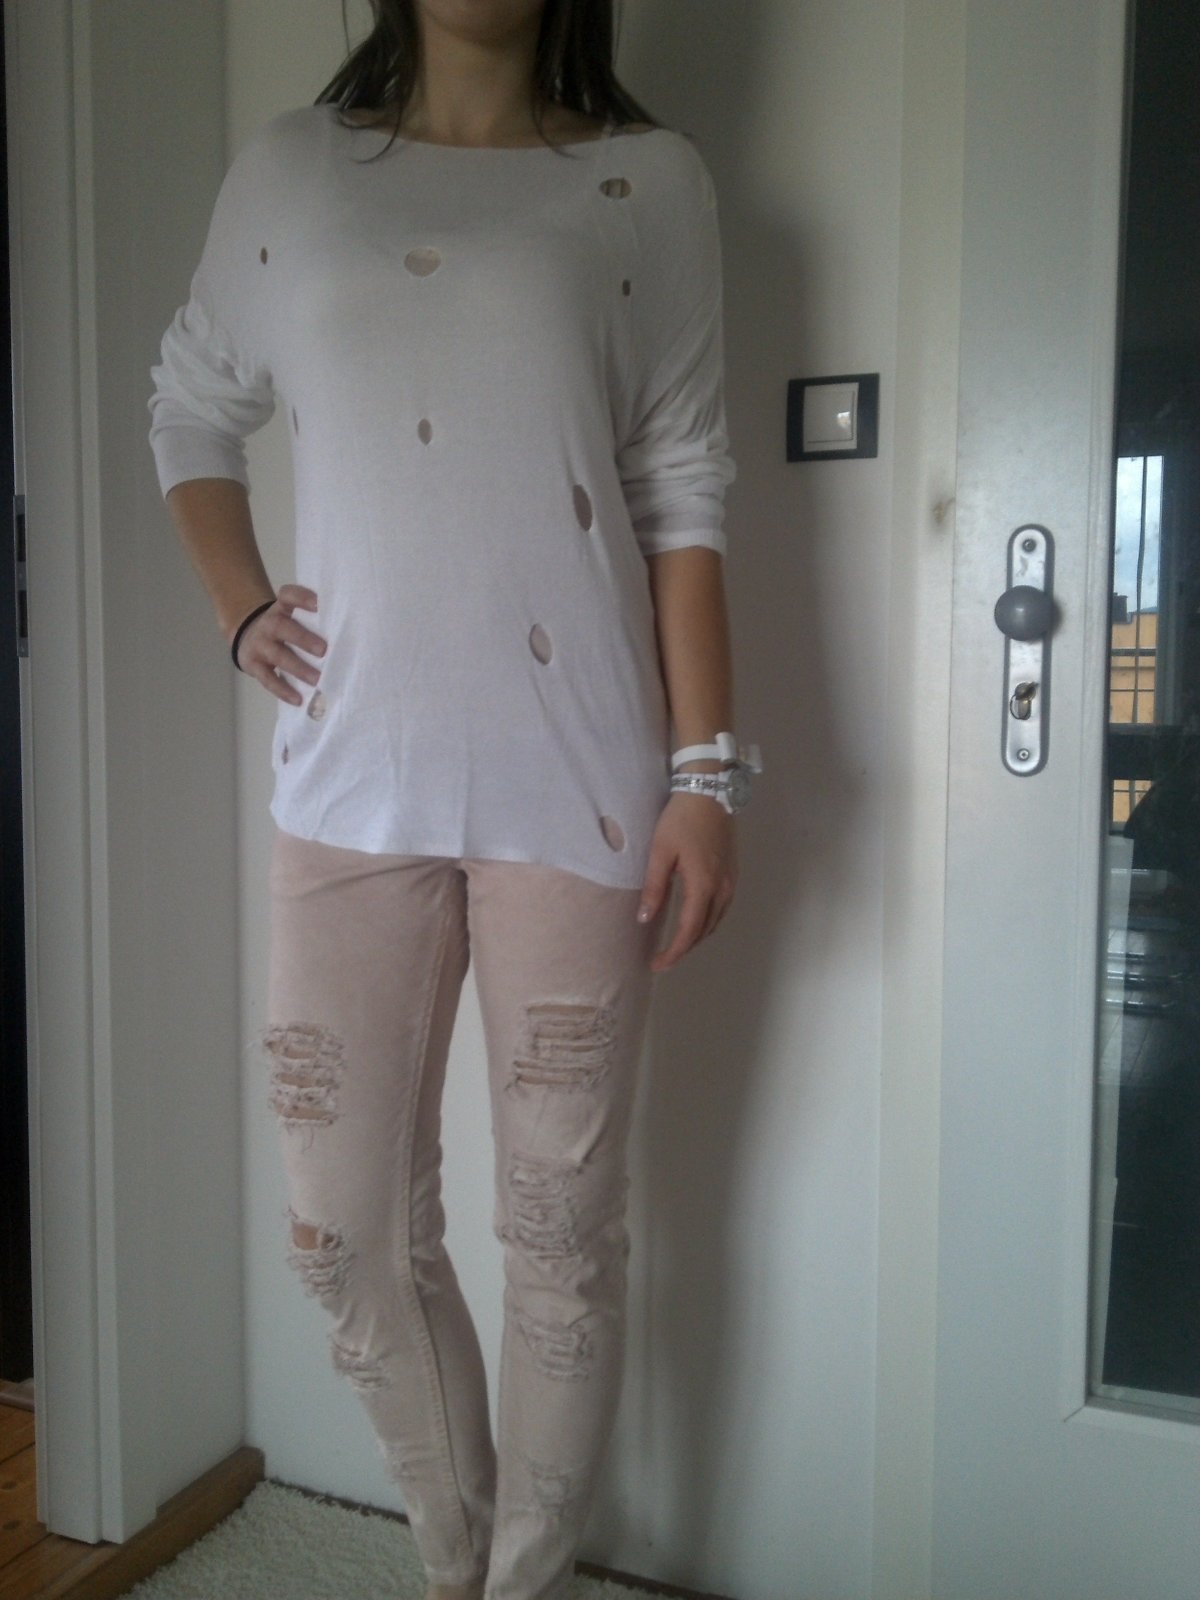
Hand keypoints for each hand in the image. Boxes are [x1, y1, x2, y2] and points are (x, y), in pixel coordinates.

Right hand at [230, 585, 325, 704]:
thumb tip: (351, 637)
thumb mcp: (291, 617)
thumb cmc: (284, 629)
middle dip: (303, 638)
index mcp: (281, 608)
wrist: (247, 638)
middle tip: (323, 650)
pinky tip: (298, 699)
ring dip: (298, 668)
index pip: (288, 595)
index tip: (319, 605)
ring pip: (278, 655)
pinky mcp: (253, 665)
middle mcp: (268, 623)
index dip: (302, 598)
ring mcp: (259, 644)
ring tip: (317, 679)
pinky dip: (283, 690)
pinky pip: (267, 679)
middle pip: (282, 627)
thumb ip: (313, 621)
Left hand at [638, 790, 737, 972]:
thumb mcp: (660, 852)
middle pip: (705, 929)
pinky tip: (696, 918)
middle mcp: (722, 888)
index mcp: (703, 885)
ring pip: (716, 920)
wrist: (710, 790)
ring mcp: (731, 880)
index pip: (688, 930)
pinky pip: (723, 907)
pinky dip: (708, 921)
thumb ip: (654, 887)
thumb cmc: (681, 819)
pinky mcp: (732, 871)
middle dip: (684, 947)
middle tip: (663, 958)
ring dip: (698, 935)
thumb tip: (645, 919)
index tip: (657, 964)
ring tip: (677, 943)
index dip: (674, 951)